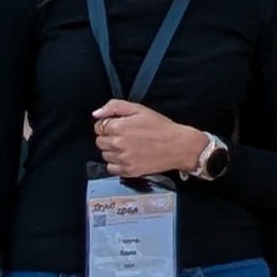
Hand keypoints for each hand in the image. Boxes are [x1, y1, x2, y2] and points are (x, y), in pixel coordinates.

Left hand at [88, 100, 206, 180]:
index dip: (110, 126)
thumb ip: (114, 107)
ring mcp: (122, 158)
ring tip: (130, 147)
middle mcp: (117, 144)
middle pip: (100, 142)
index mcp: (118, 127)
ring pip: (105, 155)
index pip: (99, 127)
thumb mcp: (139, 109)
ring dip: (113, 151)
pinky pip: (111, 168)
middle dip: (110, 138)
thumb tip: (96, 114)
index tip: (121, 127)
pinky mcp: (128, 170)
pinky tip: (129, 157)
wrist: (180, 146)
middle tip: (127, 137)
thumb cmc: (162, 127)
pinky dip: (117, 164)